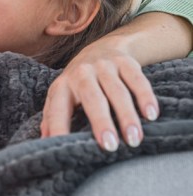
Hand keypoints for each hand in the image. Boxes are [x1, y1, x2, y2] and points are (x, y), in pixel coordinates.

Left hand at [41, 43, 157, 150]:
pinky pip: (137, 80)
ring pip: (117, 92)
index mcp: (62, 86)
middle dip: (101, 122)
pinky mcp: (126, 62)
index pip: (59, 109)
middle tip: (109, 146)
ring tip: (133, 139)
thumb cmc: (78, 83)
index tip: (64, 147)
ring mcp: (105, 66)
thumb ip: (52, 118)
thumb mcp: (61, 96)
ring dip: (127, 116)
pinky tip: (151, 115)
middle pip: (92, 98)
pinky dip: (145, 98)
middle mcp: (82, 73)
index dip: (59, 127)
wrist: (101, 48)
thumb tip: (43, 142)